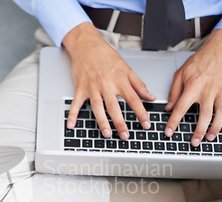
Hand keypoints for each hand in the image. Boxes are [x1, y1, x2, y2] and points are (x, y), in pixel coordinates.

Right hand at [62, 22, 154, 138]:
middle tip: (125, 135)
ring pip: (97, 107)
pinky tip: (71, 125)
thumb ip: (138, 84)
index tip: (146, 124)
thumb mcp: (126, 68)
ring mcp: (92, 87)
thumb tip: (150, 96)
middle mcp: (106, 84)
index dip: (141, 113)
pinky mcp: (80, 88)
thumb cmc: (105, 55)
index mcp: (119, 79)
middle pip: (114, 107)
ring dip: (102, 121)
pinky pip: (76, 104)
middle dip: (120, 123)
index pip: (133, 99)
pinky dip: (72, 115)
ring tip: (106, 133)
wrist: (87, 44)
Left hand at [164, 29, 221, 146]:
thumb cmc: (199, 61)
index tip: (169, 132)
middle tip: (194, 142)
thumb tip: (168, 108)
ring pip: (220, 114)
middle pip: (204, 115)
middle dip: (199, 131)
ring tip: (209, 138)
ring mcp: (221, 92)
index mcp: (193, 87)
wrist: (218, 50)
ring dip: (215, 128)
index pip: (180, 108)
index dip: (173, 122)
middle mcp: (208, 91)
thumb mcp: (180, 74)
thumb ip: (173, 92)